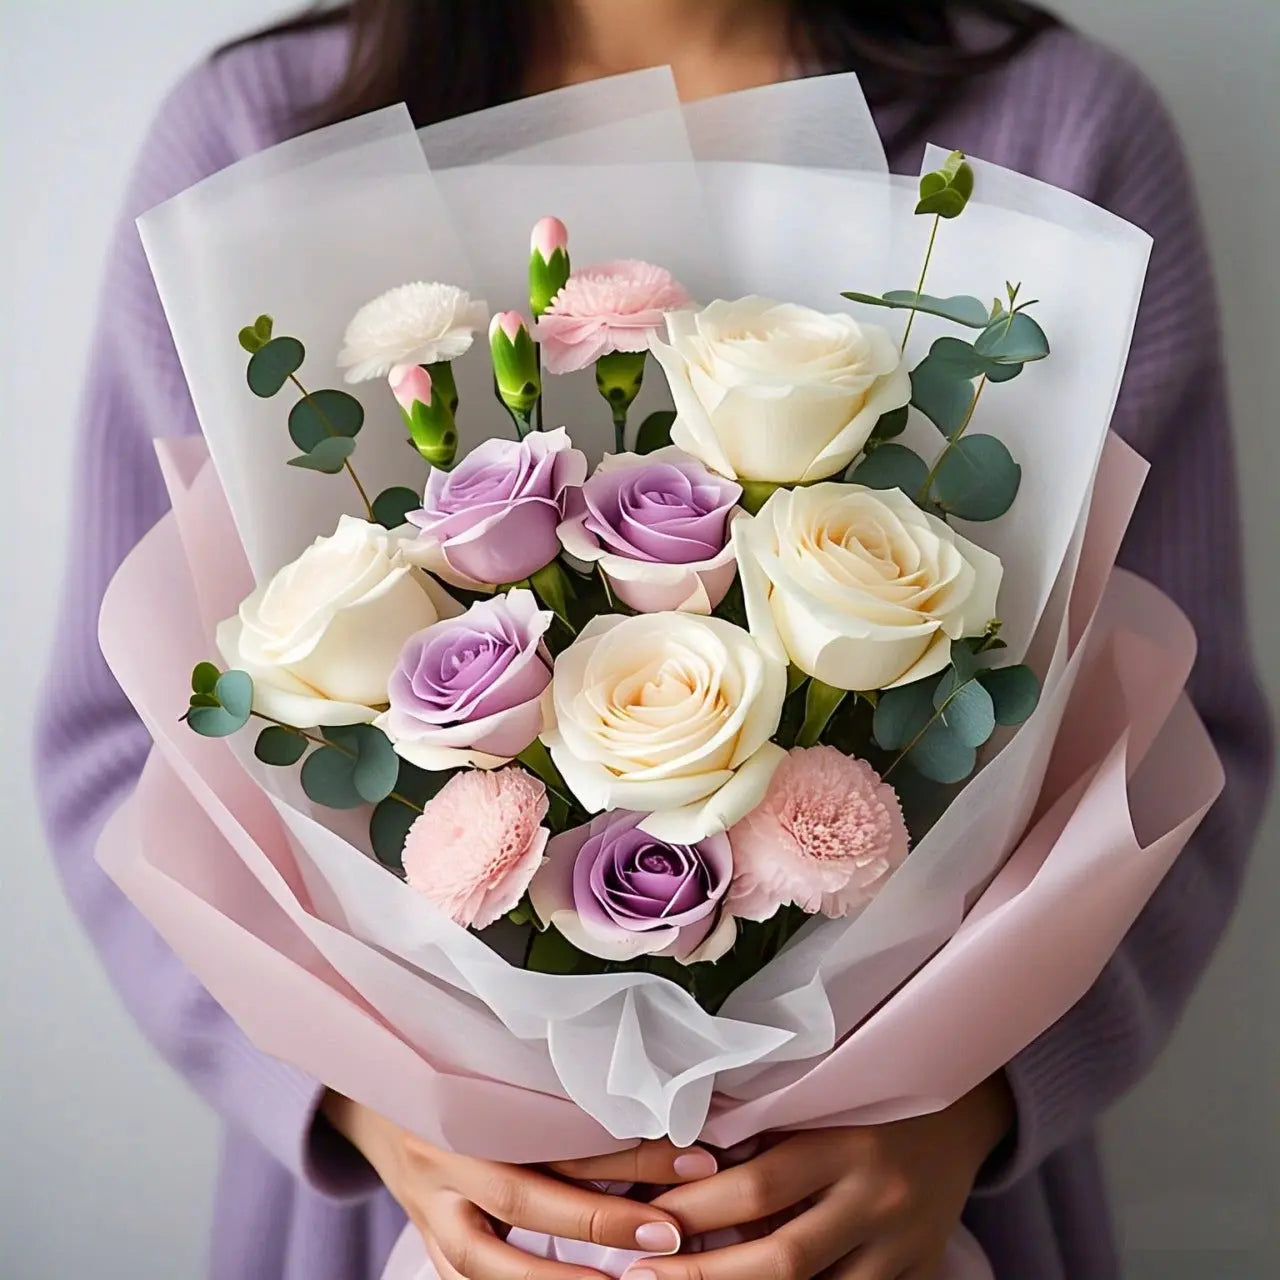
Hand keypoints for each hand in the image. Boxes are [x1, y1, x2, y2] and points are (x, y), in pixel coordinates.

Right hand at [321, 1093, 714, 1278]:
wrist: (373, 1094)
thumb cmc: (454, 1070)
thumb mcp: (499, 1064)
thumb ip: (559, 1087)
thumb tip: (655, 1098)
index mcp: (469, 1099)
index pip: (556, 1129)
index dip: (625, 1148)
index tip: (695, 1158)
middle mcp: (443, 1159)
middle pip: (525, 1195)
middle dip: (601, 1219)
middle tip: (670, 1231)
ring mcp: (428, 1212)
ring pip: (488, 1260)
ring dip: (559, 1279)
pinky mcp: (426, 1247)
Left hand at [592, 1076, 1013, 1279]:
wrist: (961, 1115)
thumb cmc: (867, 1098)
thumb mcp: (818, 1101)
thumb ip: (761, 1132)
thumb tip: (675, 1167)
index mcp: (846, 1143)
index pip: (758, 1187)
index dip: (692, 1209)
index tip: (638, 1222)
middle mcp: (877, 1200)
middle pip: (780, 1257)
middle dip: (702, 1274)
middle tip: (639, 1278)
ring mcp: (902, 1250)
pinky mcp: (919, 1276)